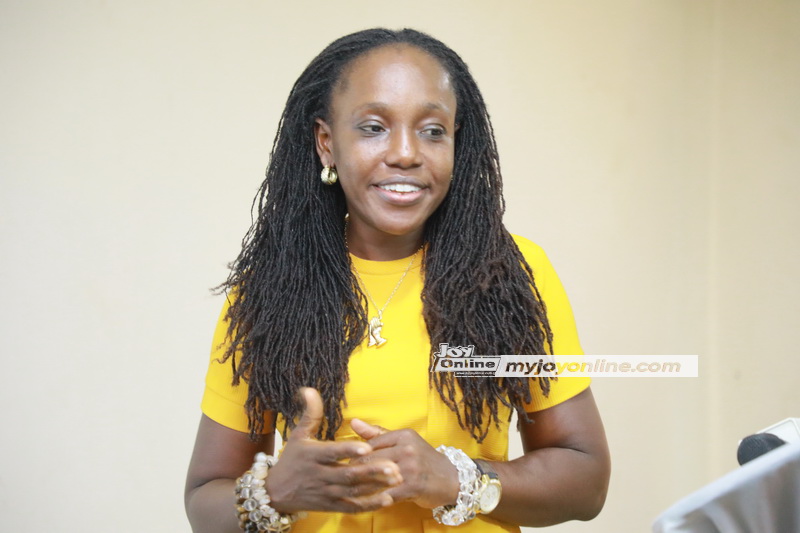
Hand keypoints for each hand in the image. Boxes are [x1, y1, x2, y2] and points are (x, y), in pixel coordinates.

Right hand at [265, 388, 401, 513]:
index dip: (348, 451)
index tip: (366, 448)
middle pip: (347, 474)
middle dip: (371, 471)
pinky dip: (369, 505)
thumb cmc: (291, 459)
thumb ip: (310, 413)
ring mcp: (326, 492)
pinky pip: (352, 507)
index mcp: (312, 455)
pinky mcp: (331, 506)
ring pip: (353, 491)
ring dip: (376, 486)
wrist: (275, 492)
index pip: (332, 453)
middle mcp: (319, 475)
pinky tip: (388, 499)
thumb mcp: (298, 434)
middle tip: (394, 466)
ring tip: (397, 479)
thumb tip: (310, 388)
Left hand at [350, 419, 459, 508]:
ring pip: (377, 476)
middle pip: (371, 459)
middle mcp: (408, 448)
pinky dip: (375, 498)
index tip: (346, 463)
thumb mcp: (404, 442)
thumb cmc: (423, 460)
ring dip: (362, 485)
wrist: (452, 479)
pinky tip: (366, 501)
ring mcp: (411, 467)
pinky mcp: (413, 485)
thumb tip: (353, 422)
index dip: (356, 455)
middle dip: (356, 470)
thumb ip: (377, 434)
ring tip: (352, 489)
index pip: (371, 443)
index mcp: (404, 435)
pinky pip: (387, 492)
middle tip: (344, 478)